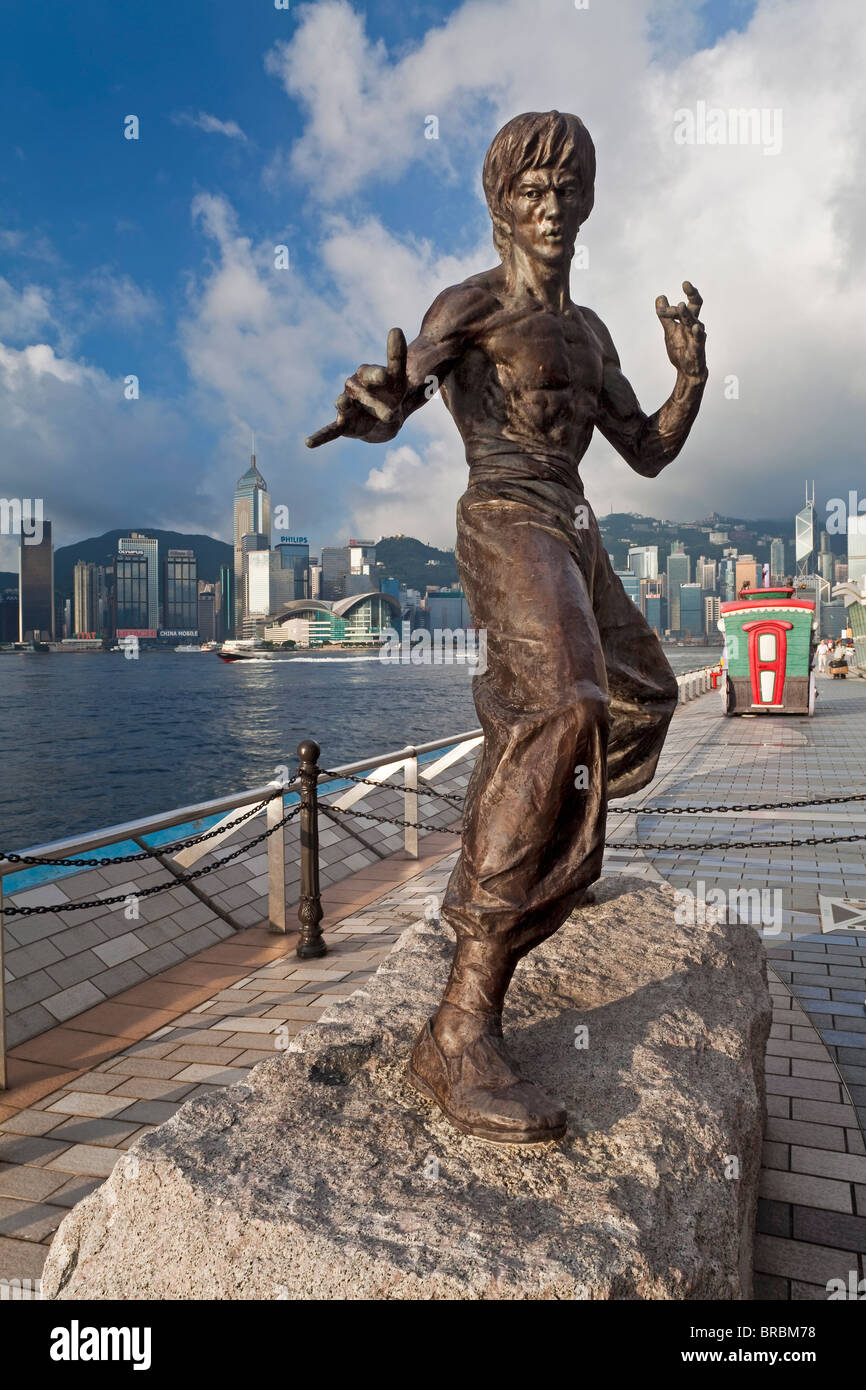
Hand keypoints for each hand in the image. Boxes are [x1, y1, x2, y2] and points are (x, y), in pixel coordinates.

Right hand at [306, 327, 407, 447]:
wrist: (388, 417)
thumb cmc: (393, 393)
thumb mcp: (398, 377)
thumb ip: (397, 356)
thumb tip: (395, 328)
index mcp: (366, 374)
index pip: (372, 373)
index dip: (377, 375)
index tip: (385, 376)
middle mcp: (353, 387)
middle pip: (360, 391)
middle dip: (375, 402)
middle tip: (390, 413)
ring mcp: (347, 405)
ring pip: (344, 404)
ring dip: (344, 405)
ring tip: (342, 402)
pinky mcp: (343, 425)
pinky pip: (330, 431)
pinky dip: (321, 436)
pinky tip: (309, 443)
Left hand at [655, 282, 706, 379]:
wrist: (687, 370)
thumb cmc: (681, 349)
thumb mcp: (670, 330)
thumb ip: (665, 315)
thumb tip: (660, 297)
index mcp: (689, 319)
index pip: (687, 304)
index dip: (673, 302)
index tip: (661, 302)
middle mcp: (695, 324)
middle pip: (696, 306)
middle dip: (692, 294)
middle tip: (686, 283)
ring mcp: (698, 336)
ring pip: (694, 322)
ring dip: (686, 314)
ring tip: (681, 305)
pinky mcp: (698, 349)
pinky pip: (699, 339)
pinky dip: (697, 333)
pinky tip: (695, 327)